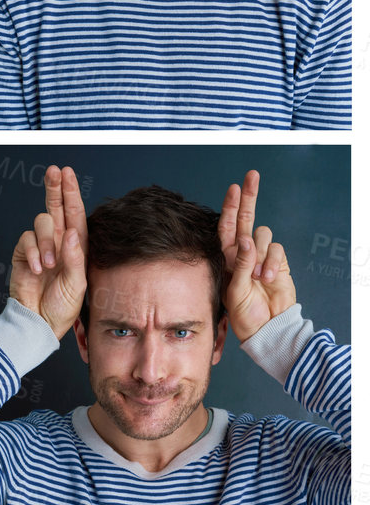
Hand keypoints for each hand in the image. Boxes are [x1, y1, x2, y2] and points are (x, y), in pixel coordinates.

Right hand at [8, 165, 87, 339]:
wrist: (39, 322)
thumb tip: (72, 231)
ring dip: (46, 242)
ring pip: (41, 223)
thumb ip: (75, 257)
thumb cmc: (62, 307)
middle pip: (56, 207)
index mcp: (76, 245)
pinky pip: (26, 240)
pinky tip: (37, 268)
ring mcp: (40, 247)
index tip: (67, 173)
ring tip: (49, 264)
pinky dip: (32, 253)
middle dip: (55, 188)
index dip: (71, 191)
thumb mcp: (77, 284)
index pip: (75, 212)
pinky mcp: (23, 254)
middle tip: (53, 171)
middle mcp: (58, 242)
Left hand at [217, 168, 295, 341]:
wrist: (267, 328)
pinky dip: (272, 262)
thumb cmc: (244, 314)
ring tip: (258, 277)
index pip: (226, 227)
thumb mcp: (234, 291)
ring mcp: (261, 256)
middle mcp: (243, 253)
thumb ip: (240, 265)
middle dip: (249, 197)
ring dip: (259, 253)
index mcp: (226, 258)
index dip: (230, 207)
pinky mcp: (278, 262)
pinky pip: (275, 249)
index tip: (234, 187)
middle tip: (252, 176)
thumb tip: (246, 240)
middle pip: (245, 219)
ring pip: (262, 234)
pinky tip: (268, 278)